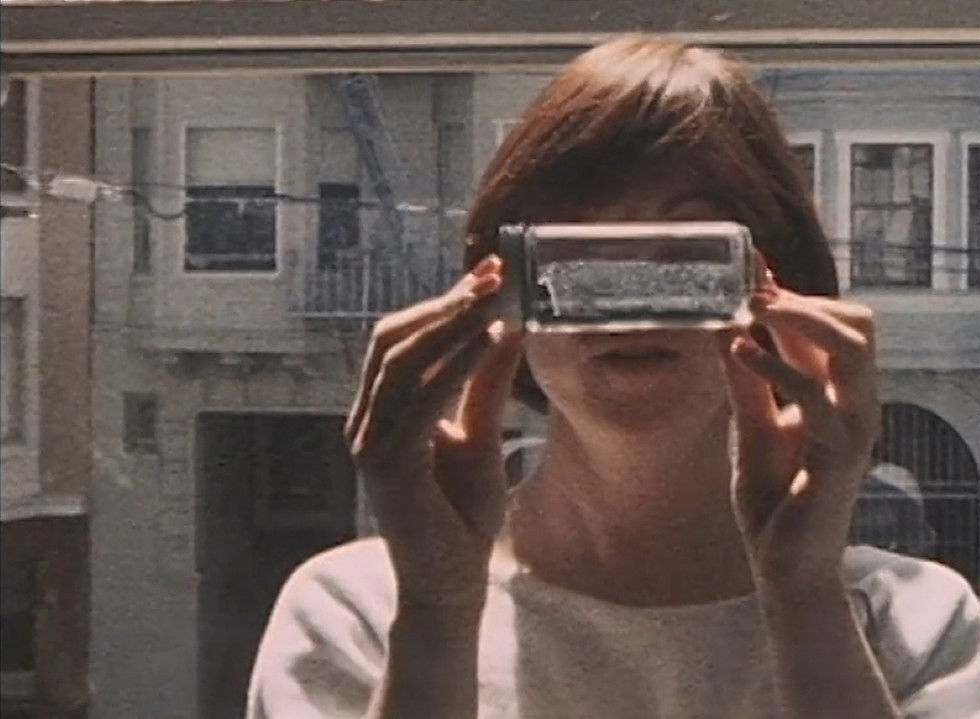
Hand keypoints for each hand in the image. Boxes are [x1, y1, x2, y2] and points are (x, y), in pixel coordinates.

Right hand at [344, 256, 522, 612]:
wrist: (453, 579)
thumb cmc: (461, 513)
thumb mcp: (480, 432)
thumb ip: (485, 382)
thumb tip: (508, 326)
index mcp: (381, 410)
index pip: (400, 338)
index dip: (441, 302)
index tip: (488, 272)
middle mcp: (365, 422)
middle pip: (394, 340)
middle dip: (446, 304)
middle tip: (493, 276)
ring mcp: (370, 443)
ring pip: (402, 363)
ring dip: (451, 325)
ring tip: (493, 299)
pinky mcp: (386, 467)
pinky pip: (418, 403)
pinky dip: (453, 366)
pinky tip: (486, 343)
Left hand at [718, 282, 879, 592]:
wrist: (787, 567)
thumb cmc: (777, 501)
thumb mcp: (754, 427)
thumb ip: (748, 381)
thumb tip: (728, 326)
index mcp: (839, 395)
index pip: (834, 326)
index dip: (795, 294)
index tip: (752, 270)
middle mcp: (856, 405)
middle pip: (861, 325)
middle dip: (807, 299)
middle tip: (755, 292)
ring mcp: (853, 429)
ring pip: (854, 349)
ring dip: (803, 319)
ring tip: (754, 308)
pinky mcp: (838, 457)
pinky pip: (818, 398)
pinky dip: (778, 368)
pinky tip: (740, 351)